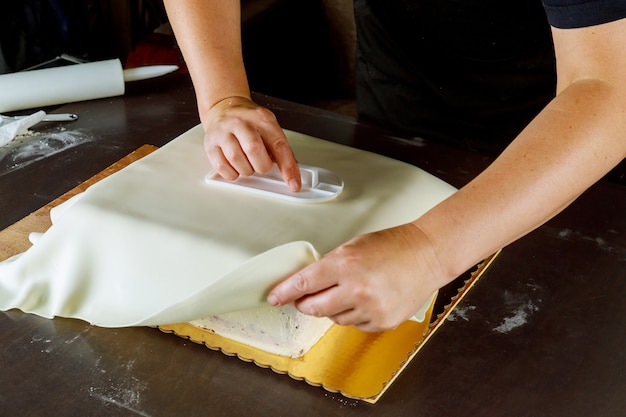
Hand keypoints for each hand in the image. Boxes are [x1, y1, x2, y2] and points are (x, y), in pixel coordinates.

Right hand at [202, 96, 300, 190]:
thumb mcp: (268, 126)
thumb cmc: (249, 121)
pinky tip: (235, 166)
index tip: (293, 184)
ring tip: (247, 163)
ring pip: (236, 159)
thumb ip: (279, 148)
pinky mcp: (210, 143)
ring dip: (246, 169)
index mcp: (262, 119)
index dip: (288, 168)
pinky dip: (232, 173)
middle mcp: (241, 122)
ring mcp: (223, 131)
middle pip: (254, 150)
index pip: (278, 145)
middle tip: (261, 165)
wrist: (224, 107)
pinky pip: (221, 166)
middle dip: (261, 166)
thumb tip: (291, 174)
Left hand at [267, 223, 445, 331]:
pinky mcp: (382, 322)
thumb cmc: (394, 245)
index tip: (274, 297)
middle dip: (305, 303)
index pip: (303, 283)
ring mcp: (371, 309)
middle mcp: (357, 289)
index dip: (284, 292)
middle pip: (313, 307)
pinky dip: (354, 315)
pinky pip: (355, 325)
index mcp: (346, 264)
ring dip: (332, 308)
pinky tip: (366, 299)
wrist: (428, 255)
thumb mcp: (354, 246)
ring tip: (350, 291)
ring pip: (334, 318)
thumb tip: (308, 283)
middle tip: (305, 298)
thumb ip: (330, 265)